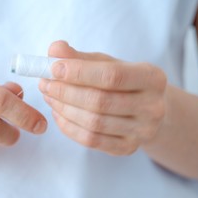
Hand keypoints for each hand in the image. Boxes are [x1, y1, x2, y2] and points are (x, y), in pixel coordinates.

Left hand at [39, 41, 166, 155]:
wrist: (149, 111)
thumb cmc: (125, 83)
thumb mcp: (107, 64)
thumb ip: (81, 57)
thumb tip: (54, 49)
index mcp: (152, 78)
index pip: (112, 76)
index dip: (79, 72)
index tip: (54, 68)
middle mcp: (152, 106)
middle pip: (100, 102)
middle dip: (65, 92)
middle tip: (45, 84)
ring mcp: (142, 131)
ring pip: (94, 122)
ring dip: (64, 109)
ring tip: (49, 96)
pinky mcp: (128, 148)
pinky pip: (91, 140)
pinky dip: (69, 127)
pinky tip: (58, 113)